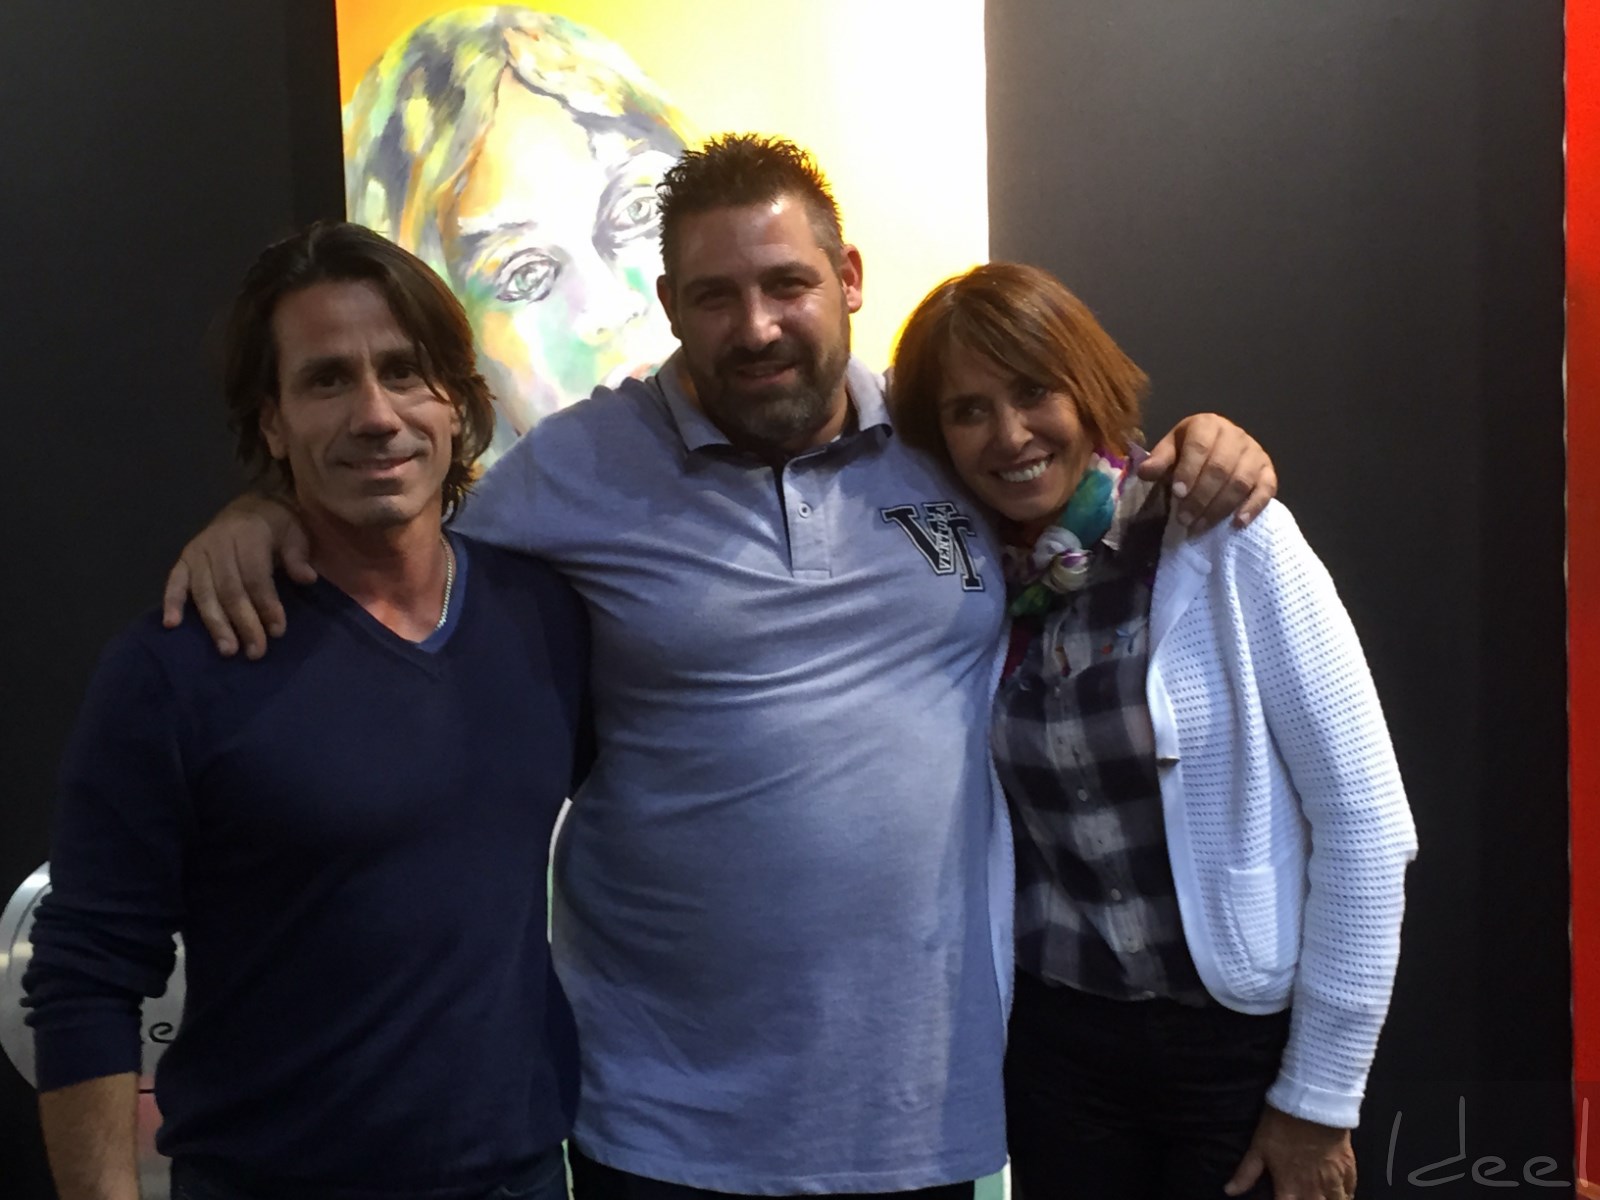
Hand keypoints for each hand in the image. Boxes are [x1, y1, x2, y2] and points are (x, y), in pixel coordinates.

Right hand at [160, 493, 313, 657]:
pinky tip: (171, 624)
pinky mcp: (183, 560)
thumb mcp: (295, 534)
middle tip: (255, 651)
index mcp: (247, 535)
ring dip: (215, 623)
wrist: (253, 505)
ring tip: (227, 650)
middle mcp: (218, 544)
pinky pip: (174, 582)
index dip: (266, 605)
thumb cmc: (277, 525)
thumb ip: (298, 557)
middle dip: (243, 623)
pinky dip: (171, 602)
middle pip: (230, 590)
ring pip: (204, 592)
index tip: (278, 631)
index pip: (256, 577)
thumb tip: (307, 578)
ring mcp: (197, 552)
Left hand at [1138, 413, 1276, 531]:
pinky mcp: (1268, 471)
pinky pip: (1266, 489)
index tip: (1177, 494)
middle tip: (1184, 519)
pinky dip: (1253, 507)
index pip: (1199, 446)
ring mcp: (1255, 453)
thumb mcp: (1170, 451)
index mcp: (1208, 425)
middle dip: (1201, 497)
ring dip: (1219, 507)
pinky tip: (1237, 523)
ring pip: (1241, 482)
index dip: (1188, 471)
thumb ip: (1159, 460)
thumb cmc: (1188, 452)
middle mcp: (1235, 435)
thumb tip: (1145, 472)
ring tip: (1199, 526)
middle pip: (1221, 468)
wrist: (1216, 449)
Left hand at [1225, 1106, 1355, 1199]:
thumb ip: (1246, 1174)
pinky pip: (1350, 1192)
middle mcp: (1314, 1190)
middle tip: (1301, 1196)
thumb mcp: (1258, 1147)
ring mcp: (1334, 1181)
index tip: (1281, 1199)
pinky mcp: (1348, 1169)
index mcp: (1290, 1187)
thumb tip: (1229, 1191)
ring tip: (1320, 1197)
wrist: (1313, 1103)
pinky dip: (1344, 1196)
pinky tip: (1339, 1194)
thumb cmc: (1282, 1125)